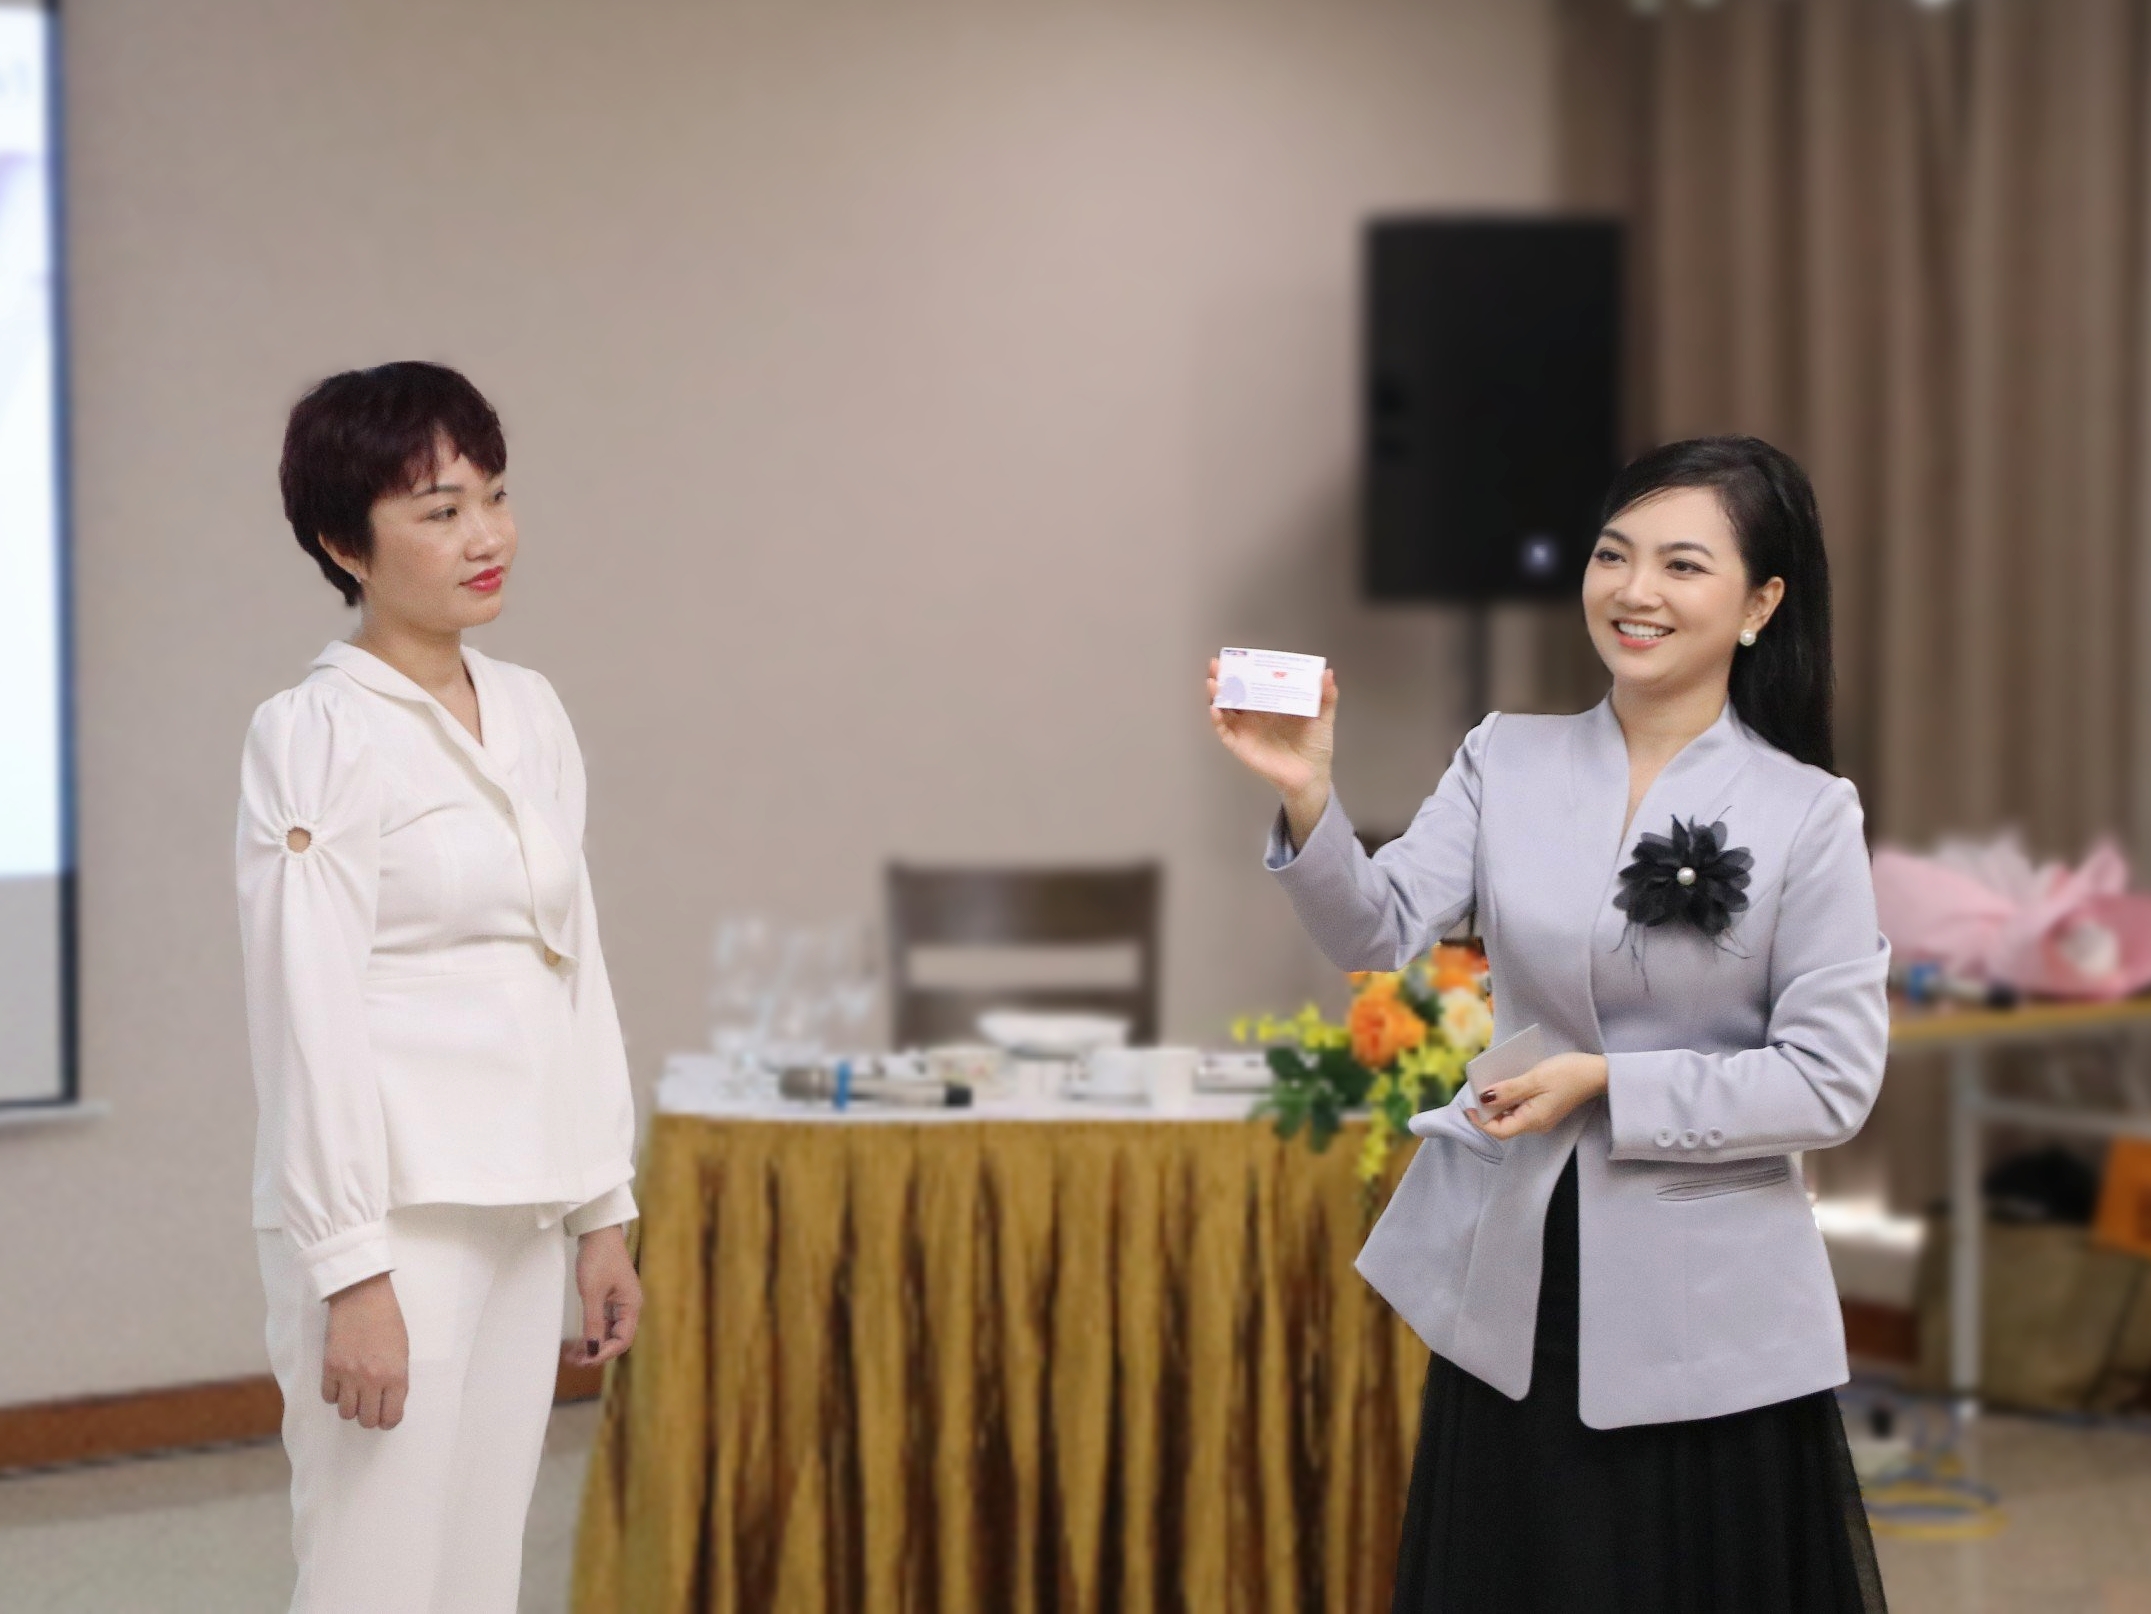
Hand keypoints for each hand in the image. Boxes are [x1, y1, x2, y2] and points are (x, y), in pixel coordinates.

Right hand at [321, 1272, 408, 1429]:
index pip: (391, 1416)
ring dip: (351, 1407)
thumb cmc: (388, 1320)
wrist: (363, 1297)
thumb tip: (389, 1402)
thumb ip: (397, 1379)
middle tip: (370, 1406)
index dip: (389, 1420)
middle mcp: (372, 1380)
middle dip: (370, 1417)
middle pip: (367, 1420)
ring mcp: (349, 1375)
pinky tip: (341, 1383)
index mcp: (396, 1375)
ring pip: (345, 1413)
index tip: (386, 1416)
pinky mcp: (329, 1368)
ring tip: (355, 1394)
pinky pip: (328, 1397)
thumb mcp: (402, 1351)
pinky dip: (334, 1394)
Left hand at [564, 1226, 641, 1367]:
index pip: (622, 1340)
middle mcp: (628, 1306)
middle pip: (616, 1339)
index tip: (586, 1361)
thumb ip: (593, 1322)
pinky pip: (603, 1322)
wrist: (598, 1231)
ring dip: (593, 1345)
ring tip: (573, 1356)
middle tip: (575, 1362)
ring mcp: (619, 1302)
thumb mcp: (592, 1292)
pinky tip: (578, 1341)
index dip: (605, 1353)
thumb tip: (593, 1349)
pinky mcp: (610, 1297)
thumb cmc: (598, 1257)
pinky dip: (591, 1332)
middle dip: (597, 1352)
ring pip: (608, 1332)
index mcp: (631, 1305)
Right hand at [1205, 658, 1338, 843]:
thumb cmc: (1316, 746)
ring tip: (1213, 683)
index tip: (1238, 657)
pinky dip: (1217, 721)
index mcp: (1272, 704)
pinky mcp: (1241, 746)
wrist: (1312, 775)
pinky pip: (1224, 732)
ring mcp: (1246, 729)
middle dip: (1223, 677)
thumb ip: (1326, 697)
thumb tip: (1328, 673)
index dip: (1244, 669)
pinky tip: (1215, 709)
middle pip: (1233, 692)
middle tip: (1217, 665)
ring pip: (1224, 709)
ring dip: (1216, 695)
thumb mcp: (1323, 718)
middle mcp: (1255, 714)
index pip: (1254, 682)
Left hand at [1472, 1053, 1608, 1140]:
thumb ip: (1508, 1090)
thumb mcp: (1535, 1079)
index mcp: (1533, 1121)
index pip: (1499, 1131)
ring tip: (1489, 1084)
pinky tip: (1507, 1083)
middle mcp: (1536, 1124)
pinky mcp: (1544, 1108)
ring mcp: (1541, 1117)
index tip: (1468, 1106)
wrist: (1597, 1073)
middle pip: (1504, 1124)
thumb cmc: (1568, 1074)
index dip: (1480, 1121)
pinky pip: (1520, 1107)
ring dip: (1498, 1103)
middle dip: (1487, 1110)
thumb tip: (1484, 1097)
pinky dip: (1510, 1098)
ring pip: (1511, 1115)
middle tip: (1476, 1091)